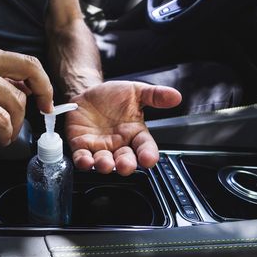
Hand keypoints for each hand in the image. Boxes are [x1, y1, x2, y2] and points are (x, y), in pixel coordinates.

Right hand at [0, 44, 52, 144]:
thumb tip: (24, 94)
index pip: (27, 62)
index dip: (43, 83)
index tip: (45, 100)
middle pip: (31, 73)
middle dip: (42, 96)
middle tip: (42, 113)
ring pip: (16, 103)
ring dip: (17, 125)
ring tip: (6, 133)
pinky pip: (1, 120)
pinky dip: (4, 134)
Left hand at [65, 81, 181, 175]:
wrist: (89, 91)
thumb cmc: (113, 96)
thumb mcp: (136, 91)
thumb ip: (155, 95)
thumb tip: (175, 96)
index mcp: (135, 134)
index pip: (145, 148)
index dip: (148, 155)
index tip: (148, 159)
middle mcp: (119, 144)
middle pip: (126, 160)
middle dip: (126, 165)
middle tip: (125, 165)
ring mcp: (100, 147)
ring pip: (104, 162)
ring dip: (104, 165)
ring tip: (105, 164)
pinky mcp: (82, 146)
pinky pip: (82, 157)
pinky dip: (83, 161)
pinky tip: (85, 161)